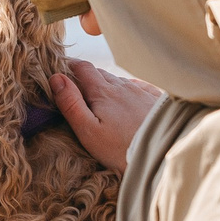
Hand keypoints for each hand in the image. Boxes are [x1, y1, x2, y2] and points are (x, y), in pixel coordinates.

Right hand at [54, 59, 161, 175]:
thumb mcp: (88, 131)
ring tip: (101, 97)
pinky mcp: (155, 99)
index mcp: (102, 91)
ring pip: (118, 80)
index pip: (81, 67)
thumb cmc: (120, 149)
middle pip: (99, 73)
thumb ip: (71, 104)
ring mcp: (141, 91)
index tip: (60, 70)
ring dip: (107, 84)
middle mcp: (122, 85)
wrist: (163, 155)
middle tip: (77, 86)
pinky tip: (127, 98)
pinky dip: (127, 89)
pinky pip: (138, 87)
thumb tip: (56, 78)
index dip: (69, 66)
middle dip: (86, 76)